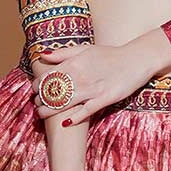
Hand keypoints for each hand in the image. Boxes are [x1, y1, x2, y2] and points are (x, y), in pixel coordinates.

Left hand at [31, 41, 153, 124]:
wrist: (135, 60)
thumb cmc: (109, 55)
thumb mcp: (85, 49)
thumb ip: (63, 53)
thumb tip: (42, 54)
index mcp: (74, 63)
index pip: (48, 76)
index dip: (37, 85)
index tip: (34, 90)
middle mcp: (81, 76)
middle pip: (53, 92)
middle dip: (40, 99)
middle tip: (37, 104)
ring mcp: (93, 89)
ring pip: (65, 103)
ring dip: (50, 111)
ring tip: (42, 114)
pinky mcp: (105, 99)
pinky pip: (86, 111)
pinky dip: (75, 117)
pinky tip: (65, 122)